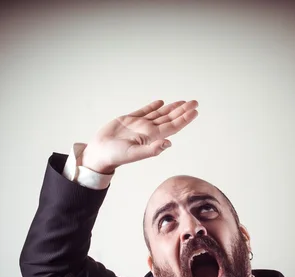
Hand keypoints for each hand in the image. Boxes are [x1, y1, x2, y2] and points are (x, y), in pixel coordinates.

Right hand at [80, 99, 198, 173]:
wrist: (99, 152)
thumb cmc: (115, 156)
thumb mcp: (134, 154)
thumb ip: (152, 149)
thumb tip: (169, 143)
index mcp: (151, 137)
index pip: (173, 126)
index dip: (184, 119)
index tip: (195, 111)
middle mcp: (148, 130)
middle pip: (169, 118)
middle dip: (182, 110)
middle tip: (194, 102)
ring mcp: (139, 125)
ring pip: (159, 113)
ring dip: (171, 108)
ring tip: (182, 101)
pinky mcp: (129, 120)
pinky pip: (144, 111)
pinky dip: (153, 106)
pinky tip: (161, 102)